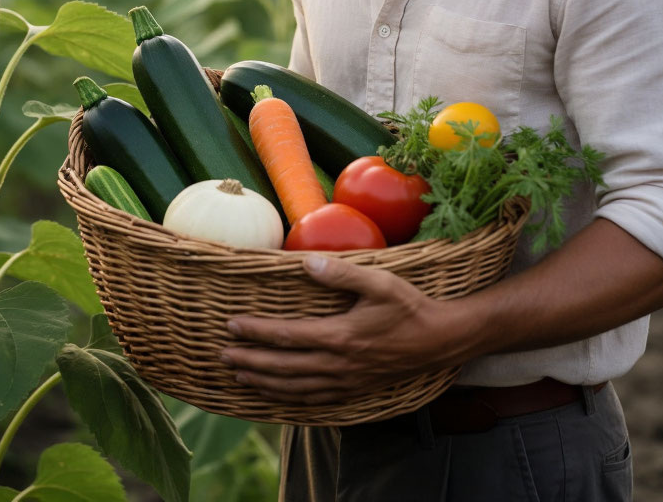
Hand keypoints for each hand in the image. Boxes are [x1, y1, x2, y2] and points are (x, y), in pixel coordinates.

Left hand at [220, 254, 453, 404]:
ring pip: (294, 387)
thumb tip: (308, 262)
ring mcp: (345, 381)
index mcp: (340, 336)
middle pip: (283, 367)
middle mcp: (338, 364)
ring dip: (263, 382)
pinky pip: (313, 399)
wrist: (439, 341)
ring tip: (239, 376)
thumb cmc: (409, 307)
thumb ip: (342, 274)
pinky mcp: (353, 389)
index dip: (256, 332)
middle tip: (223, 355)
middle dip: (249, 361)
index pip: (287, 336)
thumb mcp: (379, 282)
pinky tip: (276, 394)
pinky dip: (288, 398)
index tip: (231, 325)